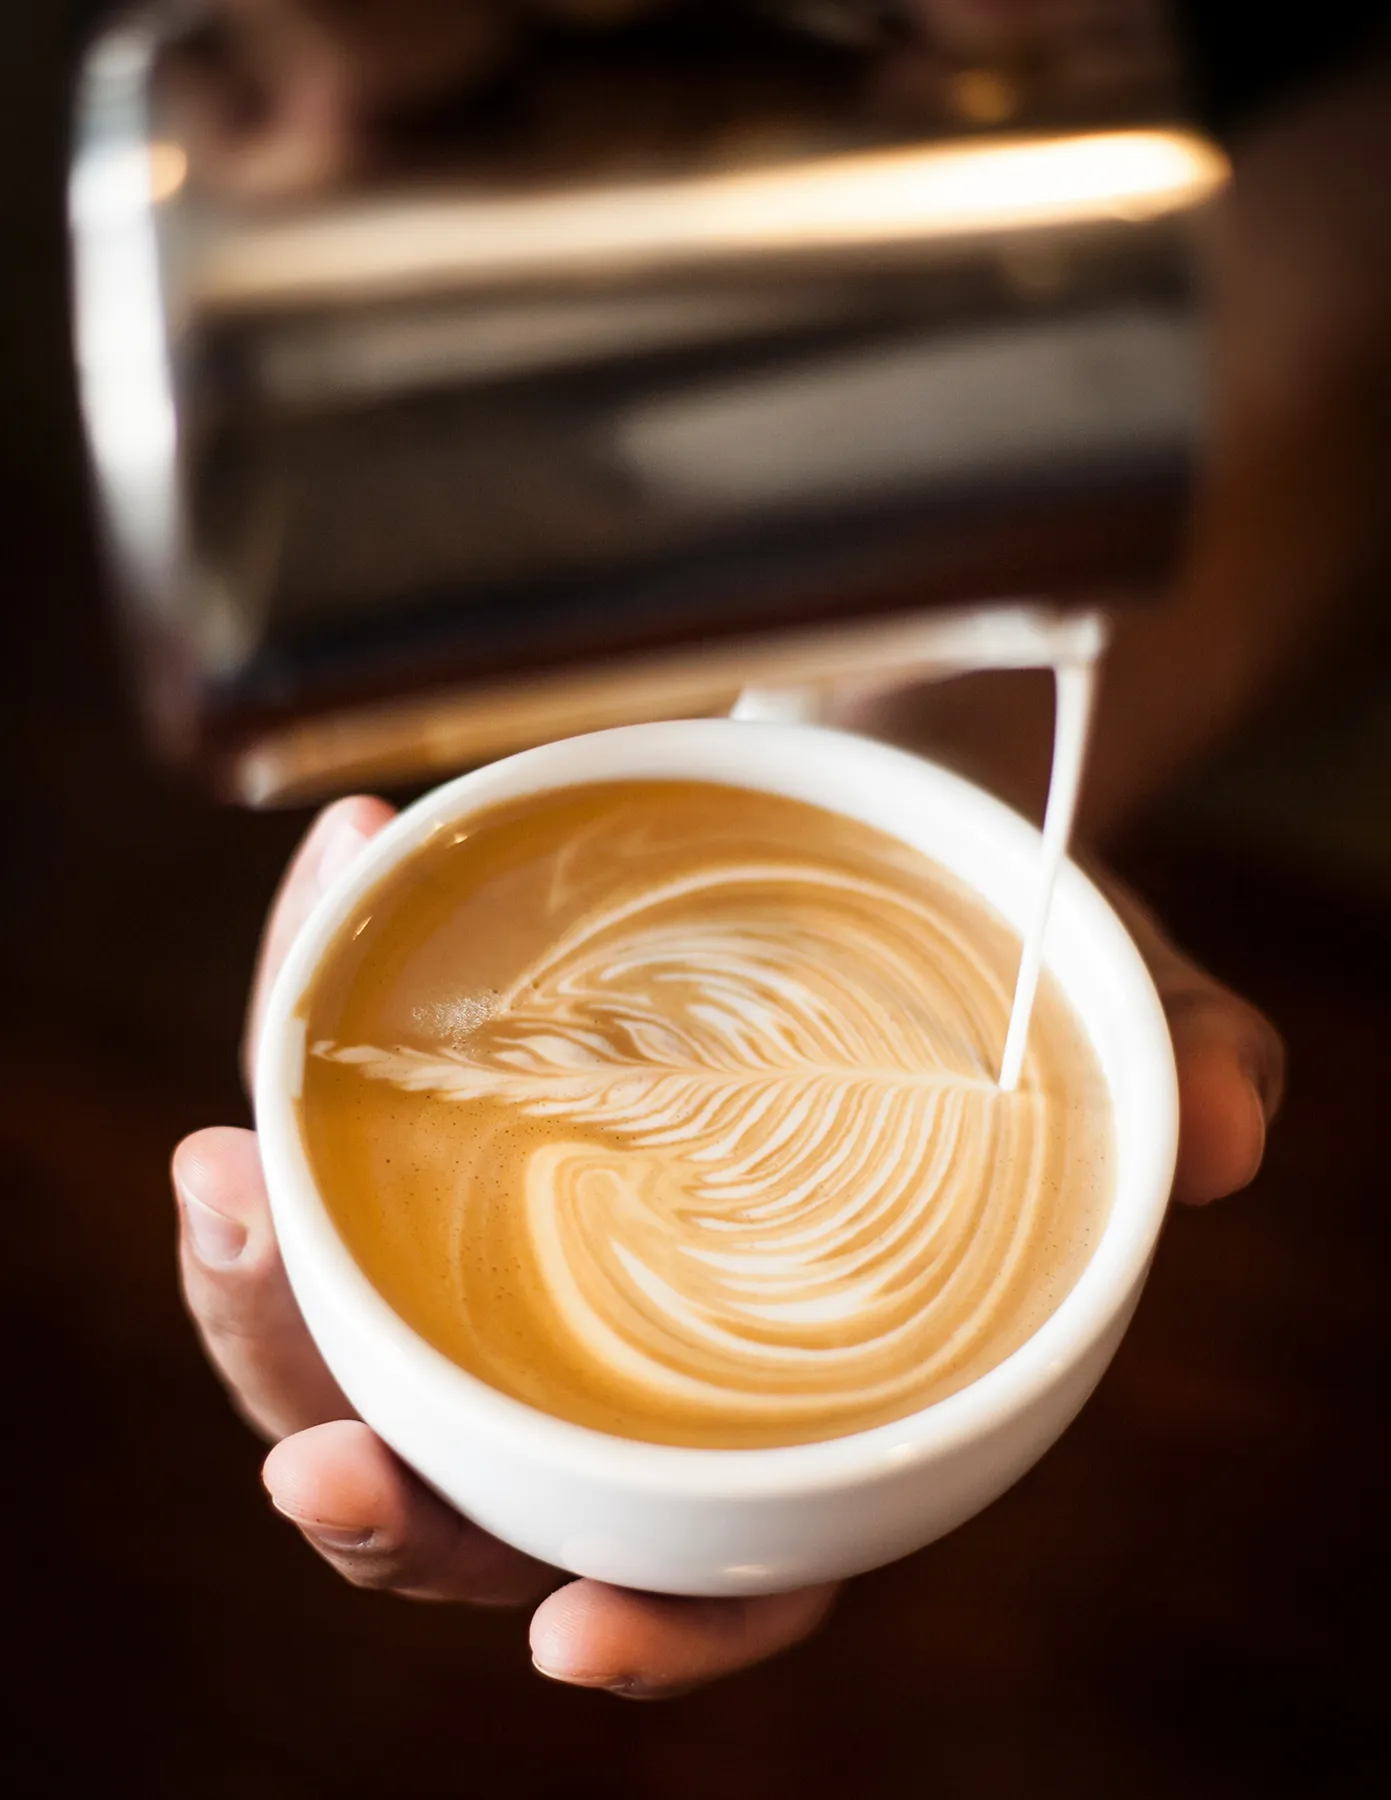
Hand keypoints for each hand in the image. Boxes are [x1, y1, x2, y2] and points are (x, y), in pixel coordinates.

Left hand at [173, 794, 1282, 1697]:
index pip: (722, 1566)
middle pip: (467, 1492)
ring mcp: (503, 1244)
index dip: (663, 1631)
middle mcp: (617, 1347)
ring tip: (230, 1158)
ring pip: (337, 1345)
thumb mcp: (1106, 1010)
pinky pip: (329, 1122)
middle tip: (321, 1451)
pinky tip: (329, 879)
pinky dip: (302, 1023)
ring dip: (256, 1293)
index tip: (583, 1632)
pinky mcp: (432, 1116)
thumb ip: (1177, 1068)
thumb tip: (1228, 1125)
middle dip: (372, 1491)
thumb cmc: (988, 963)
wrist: (879, 833)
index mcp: (782, 1388)